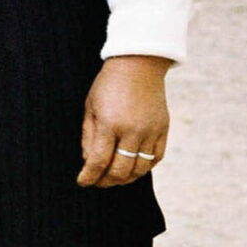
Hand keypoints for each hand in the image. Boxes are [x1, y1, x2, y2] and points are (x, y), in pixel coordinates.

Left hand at [78, 55, 170, 186]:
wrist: (139, 64)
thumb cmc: (109, 85)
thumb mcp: (90, 107)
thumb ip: (89, 137)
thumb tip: (89, 163)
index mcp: (110, 123)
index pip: (99, 161)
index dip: (89, 176)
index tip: (83, 182)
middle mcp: (133, 130)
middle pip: (120, 170)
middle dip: (106, 181)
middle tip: (97, 182)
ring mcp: (151, 131)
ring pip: (140, 169)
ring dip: (125, 178)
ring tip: (114, 178)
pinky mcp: (163, 129)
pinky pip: (156, 158)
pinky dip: (144, 167)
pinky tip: (133, 167)